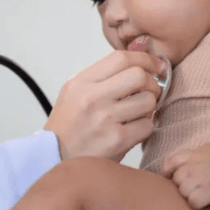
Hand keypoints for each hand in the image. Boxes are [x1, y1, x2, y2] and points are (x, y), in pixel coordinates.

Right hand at [44, 50, 164, 160]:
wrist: (54, 159)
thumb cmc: (69, 125)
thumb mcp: (75, 91)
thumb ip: (104, 73)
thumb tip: (139, 51)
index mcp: (82, 82)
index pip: (121, 58)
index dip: (144, 59)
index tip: (154, 65)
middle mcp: (92, 98)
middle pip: (139, 75)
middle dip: (151, 82)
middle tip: (149, 91)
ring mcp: (104, 119)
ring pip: (148, 101)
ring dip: (149, 106)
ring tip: (138, 112)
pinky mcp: (116, 140)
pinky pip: (147, 125)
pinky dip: (145, 127)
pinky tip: (133, 129)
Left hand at [162, 142, 209, 209]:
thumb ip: (196, 154)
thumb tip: (186, 160)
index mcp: (196, 153)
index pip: (171, 161)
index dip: (168, 171)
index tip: (171, 177)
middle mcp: (197, 164)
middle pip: (176, 178)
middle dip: (181, 185)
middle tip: (192, 187)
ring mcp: (204, 177)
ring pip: (183, 190)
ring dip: (189, 195)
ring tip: (199, 194)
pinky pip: (194, 200)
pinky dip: (196, 203)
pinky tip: (204, 201)